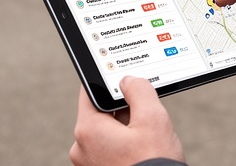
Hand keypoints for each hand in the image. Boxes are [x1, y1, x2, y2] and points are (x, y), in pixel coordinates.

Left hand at [70, 76, 184, 165]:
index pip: (90, 92)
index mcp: (88, 129)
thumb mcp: (153, 118)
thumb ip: (139, 90)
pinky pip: (109, 150)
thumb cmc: (154, 163)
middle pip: (101, 113)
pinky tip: (142, 152)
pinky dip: (124, 147)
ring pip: (107, 133)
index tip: (119, 77)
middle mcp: (81, 148)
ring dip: (125, 130)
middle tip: (145, 116)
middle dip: (124, 110)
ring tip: (146, 140)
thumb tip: (129, 80)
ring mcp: (88, 164)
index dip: (107, 82)